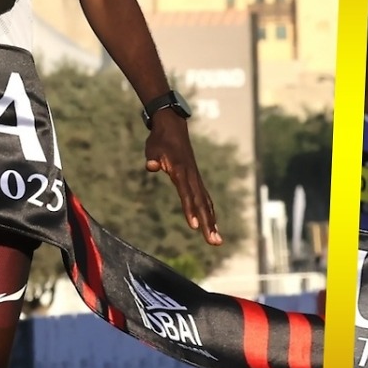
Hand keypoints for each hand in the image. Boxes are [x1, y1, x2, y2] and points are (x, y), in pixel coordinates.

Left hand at [145, 116, 222, 245]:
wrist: (172, 126)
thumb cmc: (160, 139)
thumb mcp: (153, 147)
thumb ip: (153, 158)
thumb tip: (151, 165)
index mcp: (181, 171)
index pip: (186, 194)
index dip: (189, 210)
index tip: (193, 226)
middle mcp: (191, 177)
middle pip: (201, 204)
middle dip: (207, 224)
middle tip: (214, 242)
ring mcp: (195, 178)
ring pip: (206, 203)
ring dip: (211, 222)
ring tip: (217, 240)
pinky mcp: (195, 179)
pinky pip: (204, 199)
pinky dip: (209, 212)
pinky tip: (213, 224)